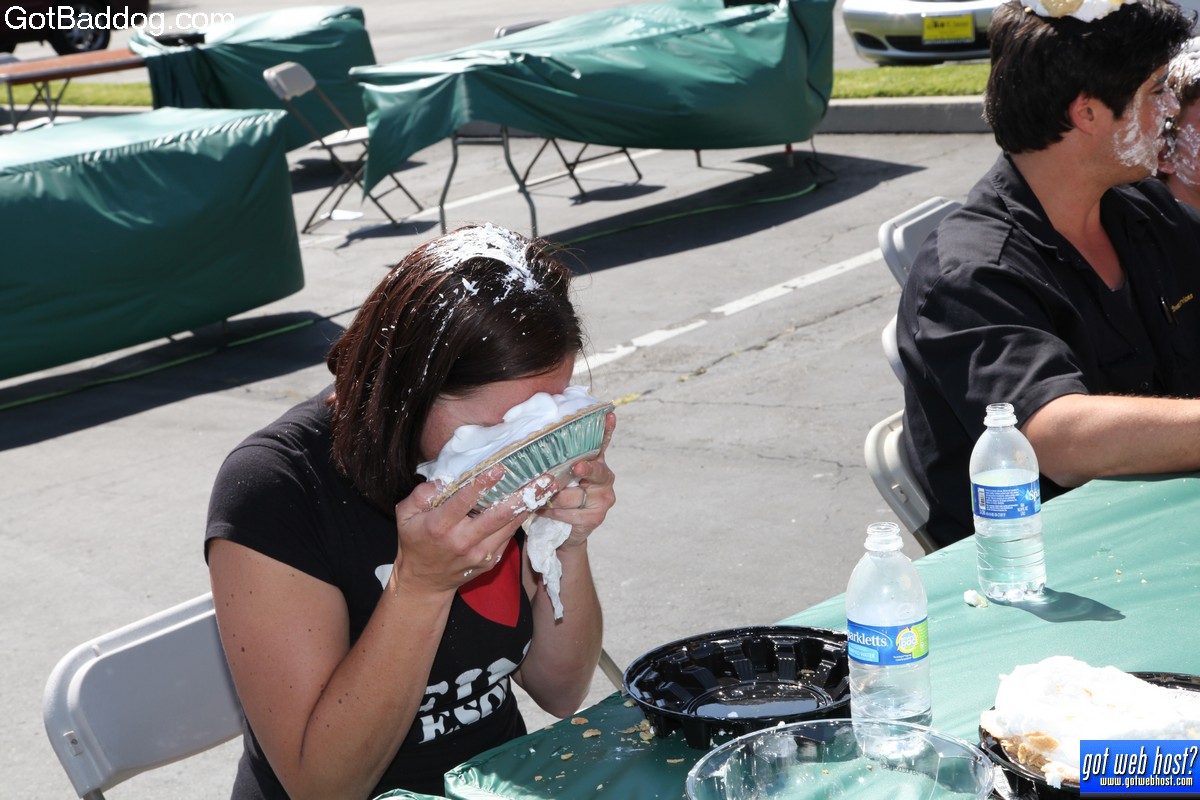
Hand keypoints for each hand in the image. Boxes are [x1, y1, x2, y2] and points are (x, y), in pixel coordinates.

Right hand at [393, 465, 556, 591]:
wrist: (424, 582)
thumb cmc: (415, 541)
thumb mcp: (404, 515)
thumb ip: (420, 495)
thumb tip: (443, 481)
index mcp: (440, 527)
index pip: (463, 502)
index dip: (481, 485)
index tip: (499, 469)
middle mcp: (462, 541)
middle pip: (497, 516)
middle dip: (523, 496)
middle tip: (545, 479)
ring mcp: (479, 553)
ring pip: (509, 526)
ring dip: (531, 505)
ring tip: (549, 486)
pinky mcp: (490, 560)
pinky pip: (508, 536)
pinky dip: (522, 519)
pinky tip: (535, 502)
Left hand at [537, 412, 616, 546]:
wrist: (567, 528)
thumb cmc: (562, 494)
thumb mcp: (562, 475)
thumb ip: (560, 461)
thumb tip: (537, 441)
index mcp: (596, 462)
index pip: (602, 442)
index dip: (606, 429)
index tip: (609, 415)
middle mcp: (604, 478)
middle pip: (594, 471)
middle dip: (584, 469)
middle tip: (576, 468)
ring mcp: (603, 499)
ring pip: (572, 495)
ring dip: (551, 497)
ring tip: (537, 497)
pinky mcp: (595, 518)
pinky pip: (568, 513)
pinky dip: (551, 512)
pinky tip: (543, 510)